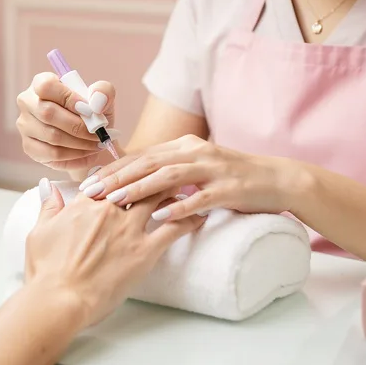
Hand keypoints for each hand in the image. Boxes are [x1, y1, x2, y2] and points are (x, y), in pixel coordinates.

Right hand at [16, 73, 116, 172]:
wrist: (88, 137)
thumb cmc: (91, 113)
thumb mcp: (102, 98)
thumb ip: (103, 92)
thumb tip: (97, 102)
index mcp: (41, 83)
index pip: (46, 86)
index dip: (68, 98)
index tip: (89, 110)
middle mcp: (27, 102)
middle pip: (48, 113)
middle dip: (79, 126)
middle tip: (99, 133)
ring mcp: (25, 126)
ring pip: (52, 136)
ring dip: (80, 143)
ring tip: (97, 144)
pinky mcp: (29, 147)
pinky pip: (52, 154)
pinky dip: (75, 156)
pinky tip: (88, 154)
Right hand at [25, 180, 204, 325]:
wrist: (59, 299)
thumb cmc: (46, 272)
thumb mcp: (39, 233)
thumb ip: (48, 207)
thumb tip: (47, 186)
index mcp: (85, 205)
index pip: (108, 178)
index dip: (122, 173)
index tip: (134, 170)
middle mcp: (110, 210)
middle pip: (139, 181)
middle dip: (155, 174)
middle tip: (170, 170)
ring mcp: (129, 229)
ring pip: (159, 197)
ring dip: (175, 189)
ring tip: (190, 185)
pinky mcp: (145, 251)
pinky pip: (174, 228)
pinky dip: (189, 218)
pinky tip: (200, 213)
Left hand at [83, 135, 295, 220]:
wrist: (278, 180)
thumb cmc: (232, 179)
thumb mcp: (198, 168)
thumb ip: (170, 171)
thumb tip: (133, 182)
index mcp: (185, 146)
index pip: (141, 155)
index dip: (113, 169)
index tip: (87, 182)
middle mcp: (196, 152)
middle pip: (148, 162)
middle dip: (116, 178)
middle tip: (90, 192)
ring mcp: (213, 169)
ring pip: (169, 176)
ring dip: (139, 189)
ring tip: (115, 202)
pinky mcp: (229, 188)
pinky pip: (200, 197)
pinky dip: (178, 207)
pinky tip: (159, 218)